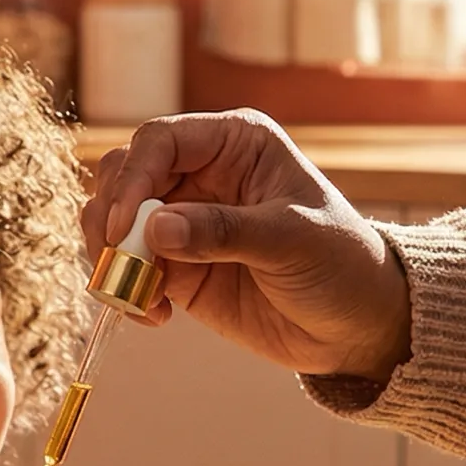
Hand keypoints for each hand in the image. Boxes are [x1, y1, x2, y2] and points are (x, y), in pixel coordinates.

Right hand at [81, 110, 410, 378]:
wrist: (355, 325)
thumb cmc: (341, 263)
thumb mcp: (292, 240)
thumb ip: (224, 231)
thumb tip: (155, 230)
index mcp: (234, 144)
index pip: (160, 141)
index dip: (134, 178)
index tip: (126, 226)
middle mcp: (200, 175)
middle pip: (123, 176)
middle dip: (110, 218)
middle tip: (118, 261)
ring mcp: (182, 222)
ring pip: (113, 222)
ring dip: (111, 258)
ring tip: (139, 297)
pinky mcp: (175, 267)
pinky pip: (126, 269)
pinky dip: (125, 292)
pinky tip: (155, 316)